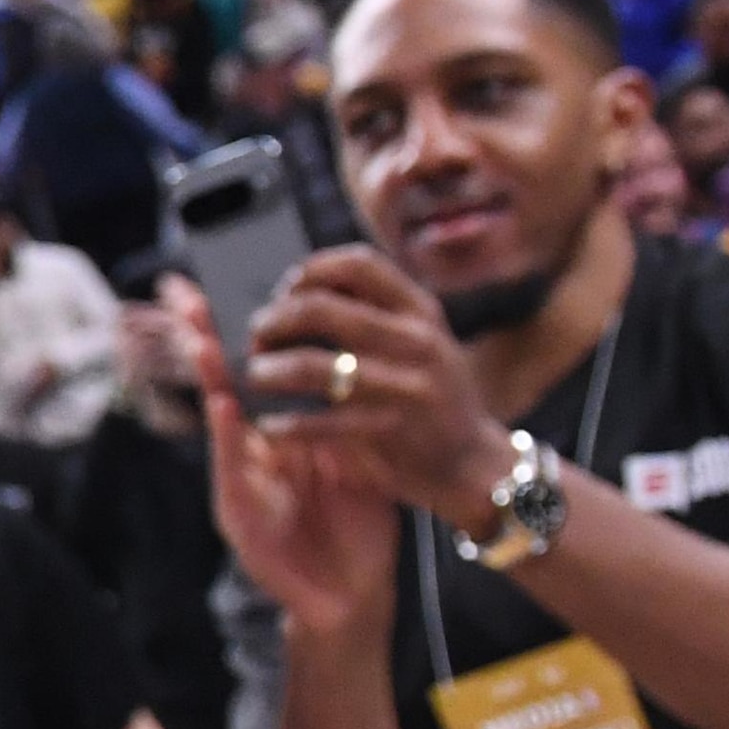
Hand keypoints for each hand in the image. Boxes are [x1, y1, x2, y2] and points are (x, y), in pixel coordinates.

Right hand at [169, 276, 399, 644]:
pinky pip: (232, 467)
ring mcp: (240, 483)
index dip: (232, 328)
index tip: (218, 282)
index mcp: (278, 436)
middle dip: (200, 336)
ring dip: (206, 376)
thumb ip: (337, 414)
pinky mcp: (238, 516)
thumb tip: (346, 354)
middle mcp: (251, 453)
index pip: (250, 370)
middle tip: (183, 290)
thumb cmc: (352, 528)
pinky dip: (227, 435)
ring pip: (218, 418)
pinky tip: (224, 403)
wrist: (349, 598)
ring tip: (199, 333)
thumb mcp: (350, 458)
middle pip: (220, 383)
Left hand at [243, 246, 512, 516]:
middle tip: (257, 334)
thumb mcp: (420, 343)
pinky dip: (287, 423)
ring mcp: (406, 385)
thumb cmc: (428, 395)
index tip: (286, 289)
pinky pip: (322, 421)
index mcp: (420, 311)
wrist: (473, 462)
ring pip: (315, 365)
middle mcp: (417, 341)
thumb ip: (375, 315)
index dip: (312, 270)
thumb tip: (300, 294)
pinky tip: (271, 425)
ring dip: (270, 369)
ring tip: (255, 375)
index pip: (359, 265)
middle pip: (322, 309)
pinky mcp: (391, 429)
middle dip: (276, 319)